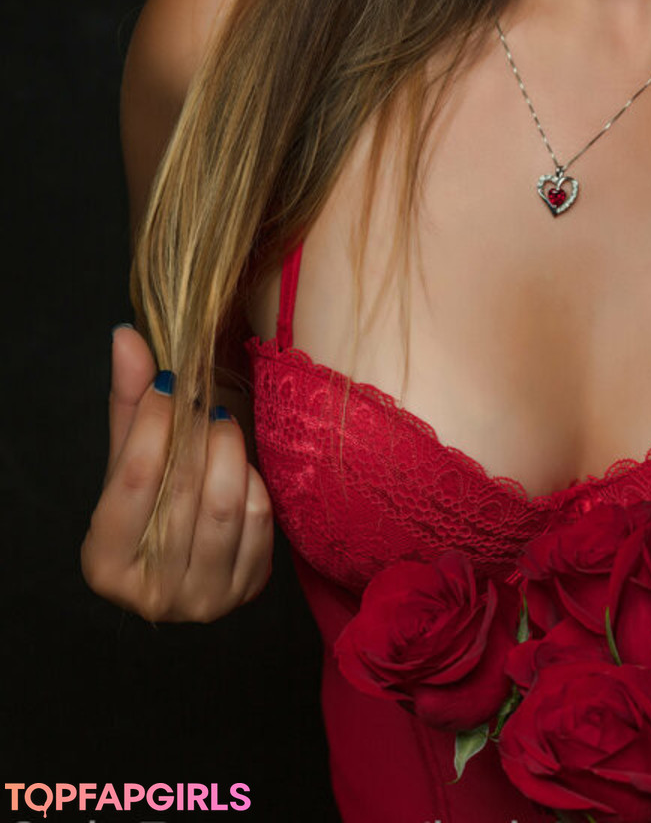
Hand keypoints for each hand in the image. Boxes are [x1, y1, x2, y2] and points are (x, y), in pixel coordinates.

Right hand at [80, 324, 273, 621]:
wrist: (192, 554)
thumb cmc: (153, 499)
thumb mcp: (129, 456)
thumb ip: (129, 400)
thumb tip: (126, 336)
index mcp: (104, 563)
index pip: (131, 479)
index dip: (153, 422)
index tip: (171, 385)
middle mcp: (151, 593)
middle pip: (181, 492)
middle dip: (197, 432)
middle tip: (205, 400)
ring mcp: (203, 600)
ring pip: (225, 507)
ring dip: (229, 451)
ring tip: (223, 425)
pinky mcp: (247, 590)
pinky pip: (260, 521)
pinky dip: (254, 482)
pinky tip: (242, 465)